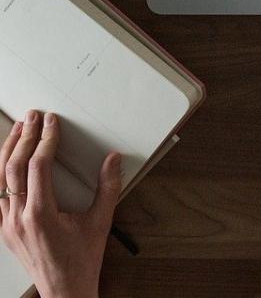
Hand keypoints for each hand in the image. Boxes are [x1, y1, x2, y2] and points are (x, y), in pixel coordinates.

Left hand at [0, 110, 120, 297]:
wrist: (64, 292)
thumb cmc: (81, 261)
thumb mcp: (101, 222)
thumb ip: (108, 188)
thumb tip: (113, 160)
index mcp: (41, 215)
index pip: (39, 166)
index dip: (46, 139)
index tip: (53, 122)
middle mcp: (19, 218)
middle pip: (13, 167)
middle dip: (25, 137)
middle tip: (33, 116)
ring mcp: (7, 225)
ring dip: (8, 150)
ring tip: (18, 129)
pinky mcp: (4, 230)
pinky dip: (0, 173)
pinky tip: (6, 161)